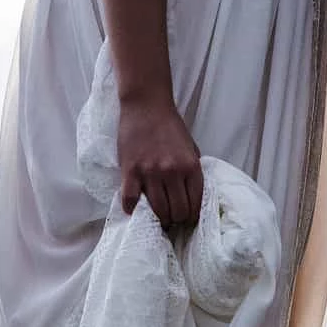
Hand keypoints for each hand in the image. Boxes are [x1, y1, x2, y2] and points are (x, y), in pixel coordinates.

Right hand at [117, 97, 202, 229]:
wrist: (147, 105)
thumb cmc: (170, 126)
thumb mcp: (191, 148)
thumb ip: (192, 171)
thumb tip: (193, 195)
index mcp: (191, 167)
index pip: (196, 204)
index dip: (192, 217)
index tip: (187, 220)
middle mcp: (173, 172)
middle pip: (178, 212)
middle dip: (176, 220)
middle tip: (172, 219)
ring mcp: (151, 172)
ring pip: (158, 210)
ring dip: (159, 218)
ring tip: (158, 218)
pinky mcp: (131, 170)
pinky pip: (131, 200)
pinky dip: (132, 209)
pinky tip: (134, 209)